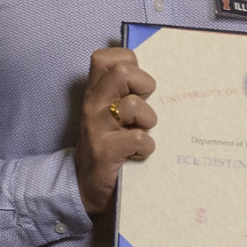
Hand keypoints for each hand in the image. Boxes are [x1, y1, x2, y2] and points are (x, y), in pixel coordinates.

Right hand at [78, 44, 157, 207]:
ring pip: (133, 105)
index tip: (137, 84)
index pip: (106, 58)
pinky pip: (138, 138)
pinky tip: (140, 154)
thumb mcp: (114, 115)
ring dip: (148, 120)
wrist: (88, 188)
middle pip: (122, 72)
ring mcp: (97, 128)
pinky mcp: (105, 152)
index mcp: (97, 92)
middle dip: (144, 85)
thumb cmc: (110, 146)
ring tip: (143, 132)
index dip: (129, 62)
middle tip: (144, 107)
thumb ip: (128, 93)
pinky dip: (147, 147)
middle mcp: (94, 105)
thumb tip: (158, 78)